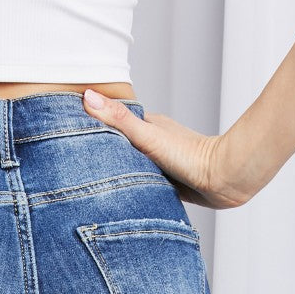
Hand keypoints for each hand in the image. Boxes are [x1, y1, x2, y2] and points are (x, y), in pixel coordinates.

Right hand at [82, 90, 252, 209]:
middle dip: (103, 151)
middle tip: (77, 162)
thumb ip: (119, 120)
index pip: (114, 123)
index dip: (94, 126)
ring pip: (131, 165)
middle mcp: (154, 142)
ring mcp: (161, 162)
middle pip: (121, 145)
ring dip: (117, 172)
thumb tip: (88, 96)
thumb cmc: (189, 156)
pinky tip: (121, 197)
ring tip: (92, 183)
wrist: (222, 180)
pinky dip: (131, 187)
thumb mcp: (147, 136)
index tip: (71, 131)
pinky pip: (142, 183)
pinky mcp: (168, 182)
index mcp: (148, 126)